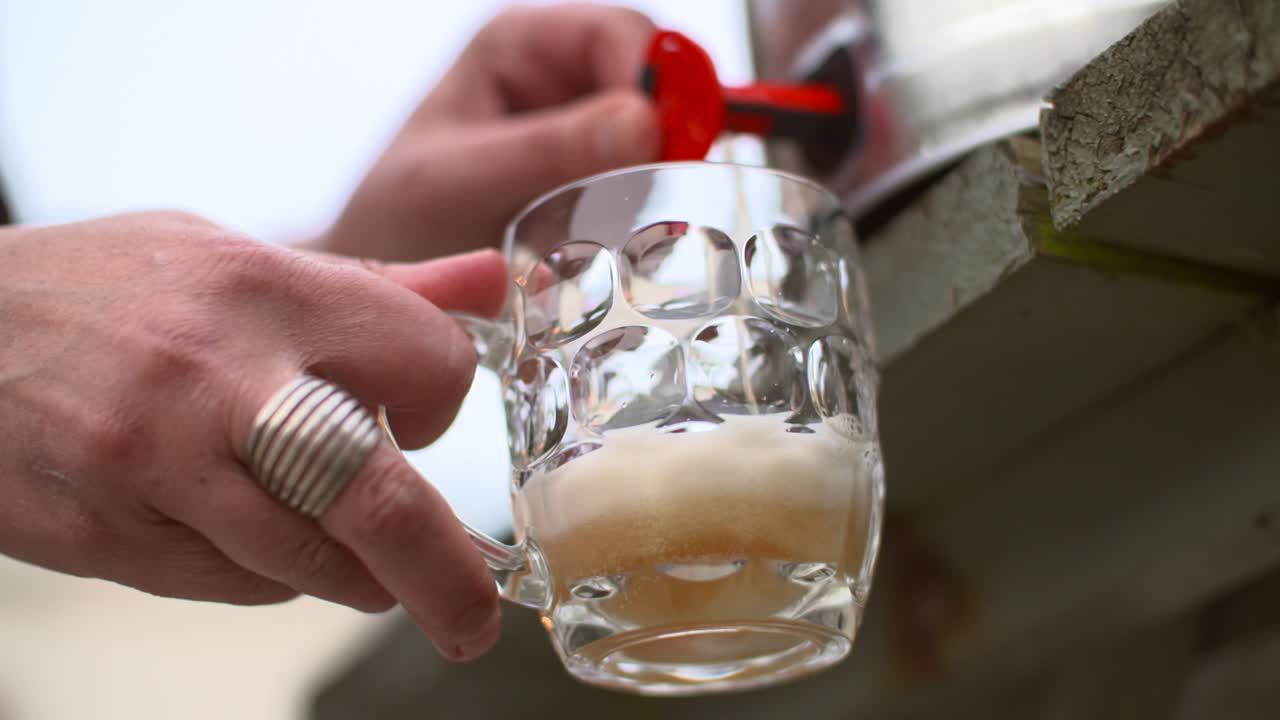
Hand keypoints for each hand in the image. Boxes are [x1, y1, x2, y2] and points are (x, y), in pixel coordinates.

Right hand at [0, 212, 506, 660]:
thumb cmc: (106, 288)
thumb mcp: (238, 253)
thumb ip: (373, 286)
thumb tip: (494, 282)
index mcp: (266, 288)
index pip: (428, 364)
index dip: (444, 399)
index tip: (423, 411)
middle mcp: (216, 378)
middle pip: (378, 498)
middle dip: (448, 575)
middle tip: (477, 619)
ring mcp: (156, 464)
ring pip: (306, 565)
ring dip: (359, 577)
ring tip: (366, 562)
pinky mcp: (108, 535)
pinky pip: (232, 586)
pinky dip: (271, 576)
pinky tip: (253, 532)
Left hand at [317, 3, 659, 261]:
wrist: (390, 283)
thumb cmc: (400, 221)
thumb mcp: (462, 183)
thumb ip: (548, 150)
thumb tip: (646, 123)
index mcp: (520, 41)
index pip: (627, 33)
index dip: (660, 87)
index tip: (666, 154)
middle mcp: (558, 69)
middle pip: (659, 78)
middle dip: (666, 136)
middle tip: (648, 198)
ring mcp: (581, 119)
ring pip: (663, 129)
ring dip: (658, 174)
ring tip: (619, 224)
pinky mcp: (594, 168)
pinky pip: (651, 171)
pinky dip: (648, 201)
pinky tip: (618, 234)